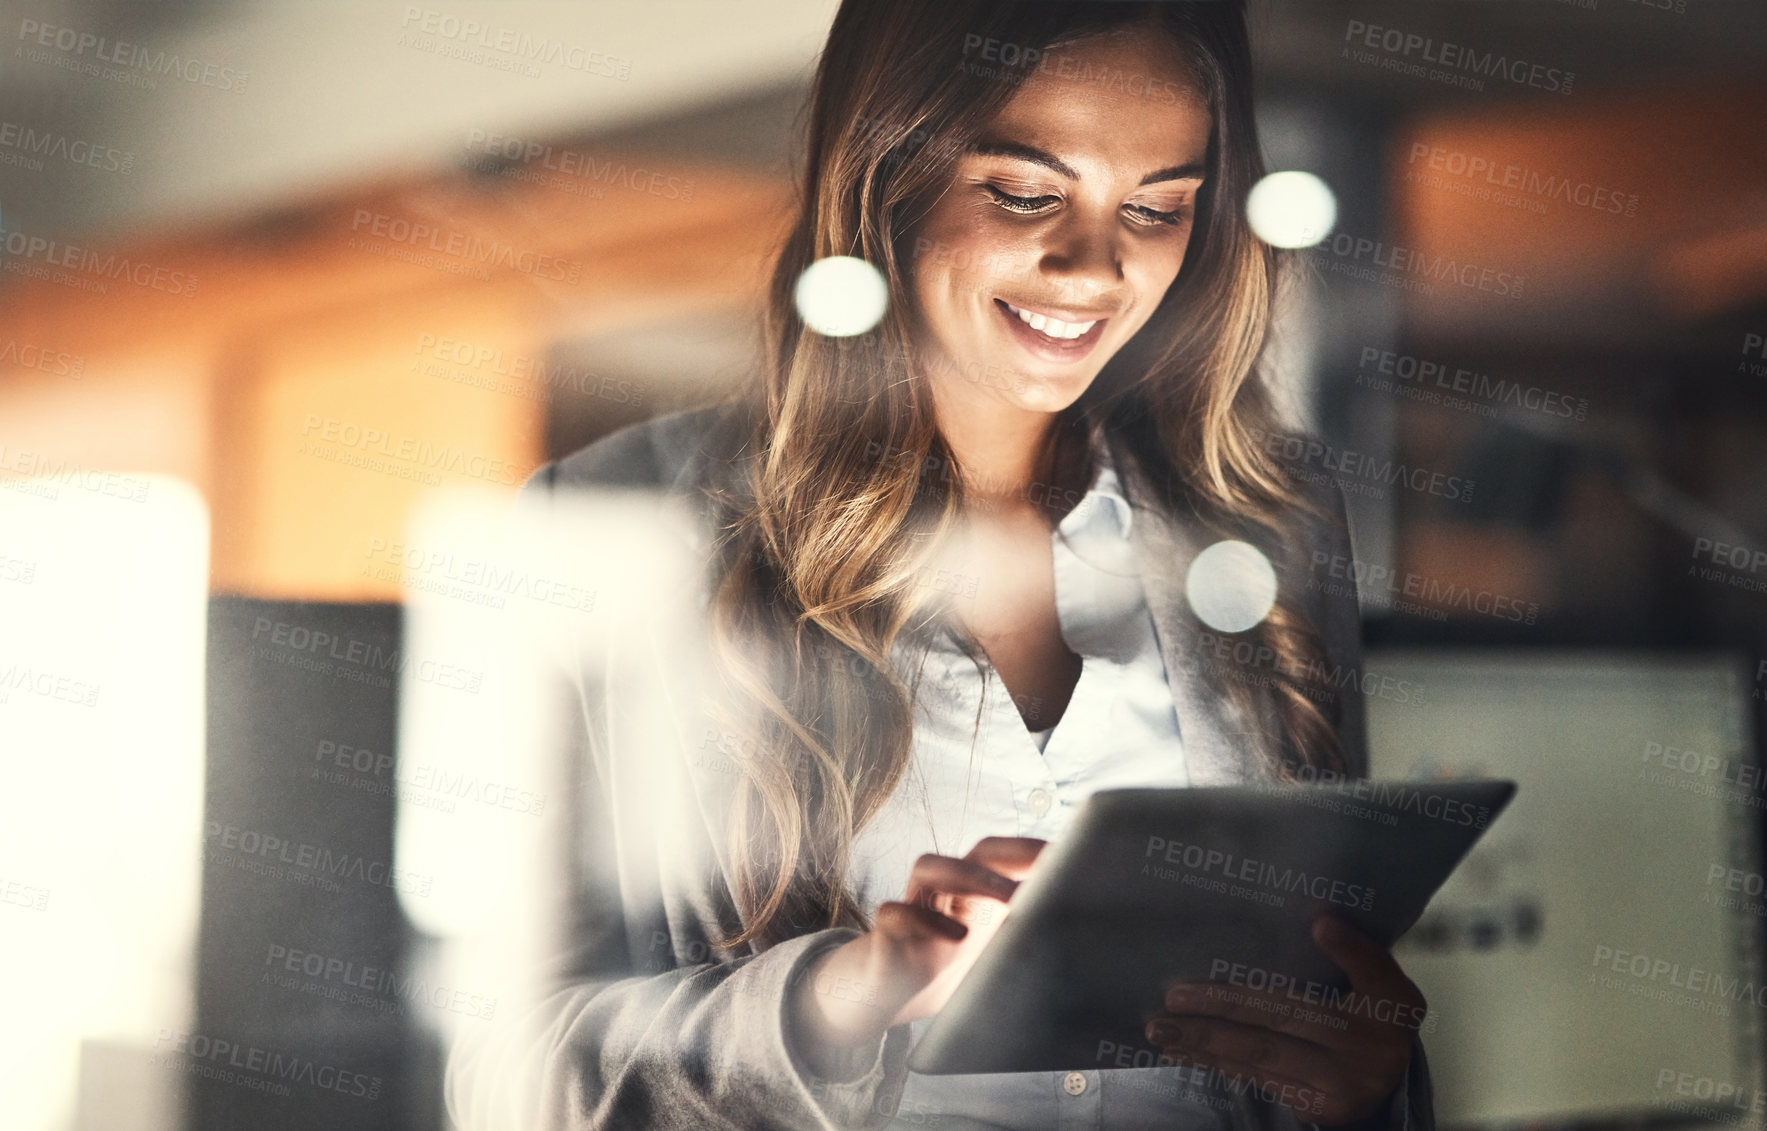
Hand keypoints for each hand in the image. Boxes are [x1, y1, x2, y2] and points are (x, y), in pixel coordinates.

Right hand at [788, 837, 1044, 1068]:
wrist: (878, 1002)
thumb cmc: (938, 974)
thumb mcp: (985, 960)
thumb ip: (1018, 945)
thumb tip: (1069, 942)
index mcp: (975, 898)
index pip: (1001, 857)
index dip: (1031, 850)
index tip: (1067, 852)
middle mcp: (943, 895)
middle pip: (974, 853)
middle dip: (1011, 854)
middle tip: (1049, 869)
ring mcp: (912, 910)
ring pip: (929, 868)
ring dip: (972, 876)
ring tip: (1011, 900)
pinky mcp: (884, 937)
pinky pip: (897, 913)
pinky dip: (926, 920)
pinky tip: (958, 938)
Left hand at [1144, 914, 1426, 1125]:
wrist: (1392, 1079)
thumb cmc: (1381, 1017)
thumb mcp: (1387, 983)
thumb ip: (1360, 953)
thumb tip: (1321, 921)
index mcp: (1376, 1018)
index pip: (1350, 983)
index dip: (1333, 958)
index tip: (1314, 927)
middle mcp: (1352, 1058)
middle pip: (1278, 1030)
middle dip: (1221, 1013)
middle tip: (1172, 1000)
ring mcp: (1328, 1088)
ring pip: (1258, 1060)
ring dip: (1205, 1044)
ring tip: (1161, 1029)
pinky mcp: (1309, 1106)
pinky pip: (1254, 1079)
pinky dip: (1215, 1063)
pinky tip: (1181, 1052)